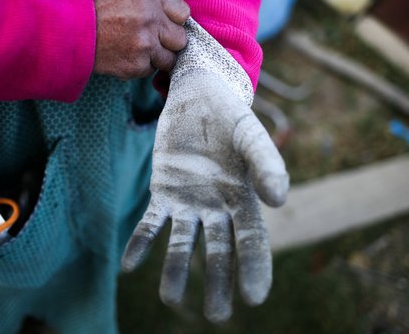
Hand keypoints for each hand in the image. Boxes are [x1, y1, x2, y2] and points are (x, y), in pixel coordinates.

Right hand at [90, 0, 188, 77]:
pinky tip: (127, 57)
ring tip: (140, 51)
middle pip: (181, 40)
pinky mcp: (135, 67)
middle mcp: (152, 22)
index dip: (174, 20)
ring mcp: (146, 47)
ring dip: (158, 57)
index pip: (183, 13)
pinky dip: (141, 67)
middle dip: (171, 42)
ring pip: (169, 60)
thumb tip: (166, 17)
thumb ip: (151, 3)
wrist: (68, 31)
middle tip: (156, 41)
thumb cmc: (92, 7)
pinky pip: (149, 71)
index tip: (165, 24)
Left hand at [122, 19, 288, 321]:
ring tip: (170, 299)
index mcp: (245, 199)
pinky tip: (129, 265)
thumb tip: (279, 200)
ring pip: (182, 243)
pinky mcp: (163, 193)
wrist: (198, 98)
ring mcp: (189, 203)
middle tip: (216, 315)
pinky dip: (141, 242)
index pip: (252, 240)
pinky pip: (151, 223)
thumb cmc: (231, 118)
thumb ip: (266, 164)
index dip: (254, 268)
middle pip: (217, 251)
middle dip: (217, 282)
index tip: (254, 298)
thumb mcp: (250, 136)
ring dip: (175, 271)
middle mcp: (217, 208)